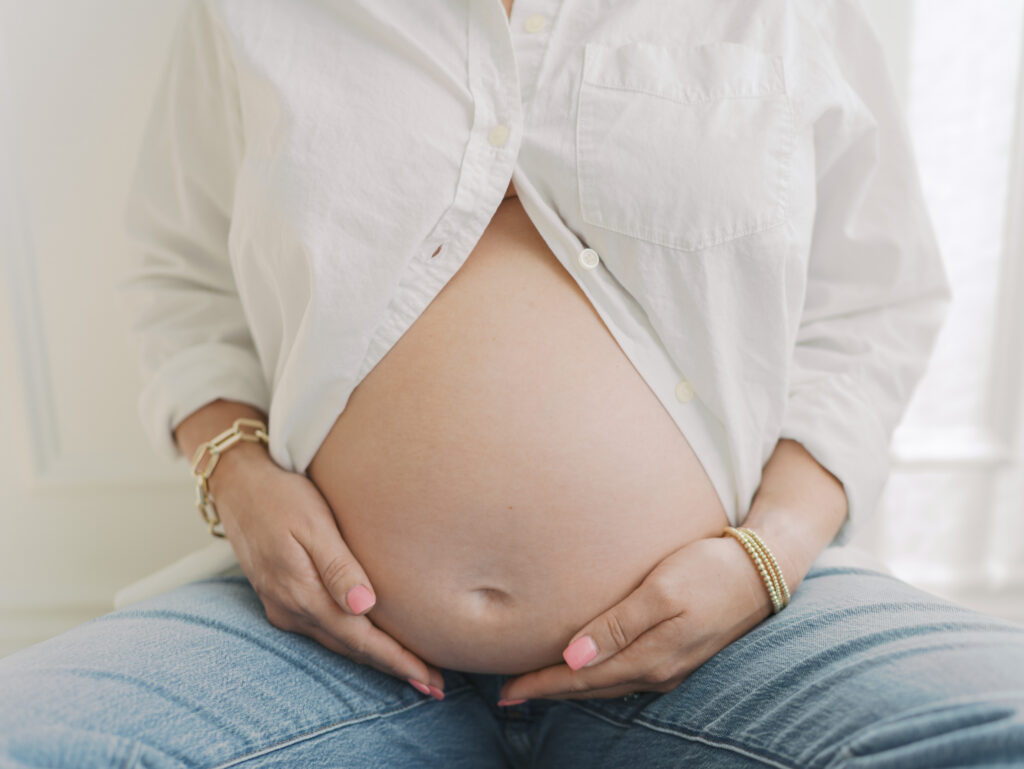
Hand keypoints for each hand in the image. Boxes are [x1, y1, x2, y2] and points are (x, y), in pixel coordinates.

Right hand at [212, 450, 445, 698]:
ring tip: (412, 672)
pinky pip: (325, 630)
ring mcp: (283, 607)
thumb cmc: (281, 495)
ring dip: (375, 659)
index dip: (397, 661)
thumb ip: (338, 566)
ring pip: (339, 643)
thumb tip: (365, 607)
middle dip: (394, 669)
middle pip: (352, 650)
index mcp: (302, 593)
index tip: (429, 679)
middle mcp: (291, 610)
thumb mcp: (313, 523)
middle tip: (434, 687)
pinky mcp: (282, 598)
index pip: (360, 639)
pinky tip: (372, 644)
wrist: (236, 482)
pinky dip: (354, 642)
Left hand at [497, 535, 774, 702]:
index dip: (540, 685)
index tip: (505, 691)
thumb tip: (572, 658)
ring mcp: (670, 668)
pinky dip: (596, 678)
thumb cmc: (709, 570)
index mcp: (650, 659)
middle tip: (507, 694)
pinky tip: (585, 670)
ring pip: (607, 686)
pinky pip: (625, 676)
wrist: (763, 571)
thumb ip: (617, 625)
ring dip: (570, 687)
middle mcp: (658, 673)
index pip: (580, 679)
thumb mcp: (662, 591)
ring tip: (538, 685)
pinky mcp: (678, 656)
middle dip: (547, 691)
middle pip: (590, 689)